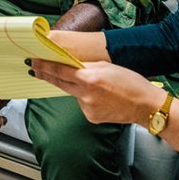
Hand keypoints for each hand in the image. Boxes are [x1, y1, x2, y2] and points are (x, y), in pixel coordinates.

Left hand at [29, 60, 163, 125]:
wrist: (144, 106)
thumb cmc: (131, 83)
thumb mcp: (107, 66)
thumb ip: (86, 66)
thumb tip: (70, 65)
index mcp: (90, 78)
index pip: (60, 70)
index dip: (45, 66)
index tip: (34, 62)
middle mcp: (85, 94)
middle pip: (60, 83)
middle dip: (48, 75)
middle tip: (36, 68)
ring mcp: (87, 108)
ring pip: (73, 93)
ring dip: (75, 87)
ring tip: (97, 86)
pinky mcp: (90, 117)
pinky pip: (82, 104)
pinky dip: (86, 99)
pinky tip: (101, 98)